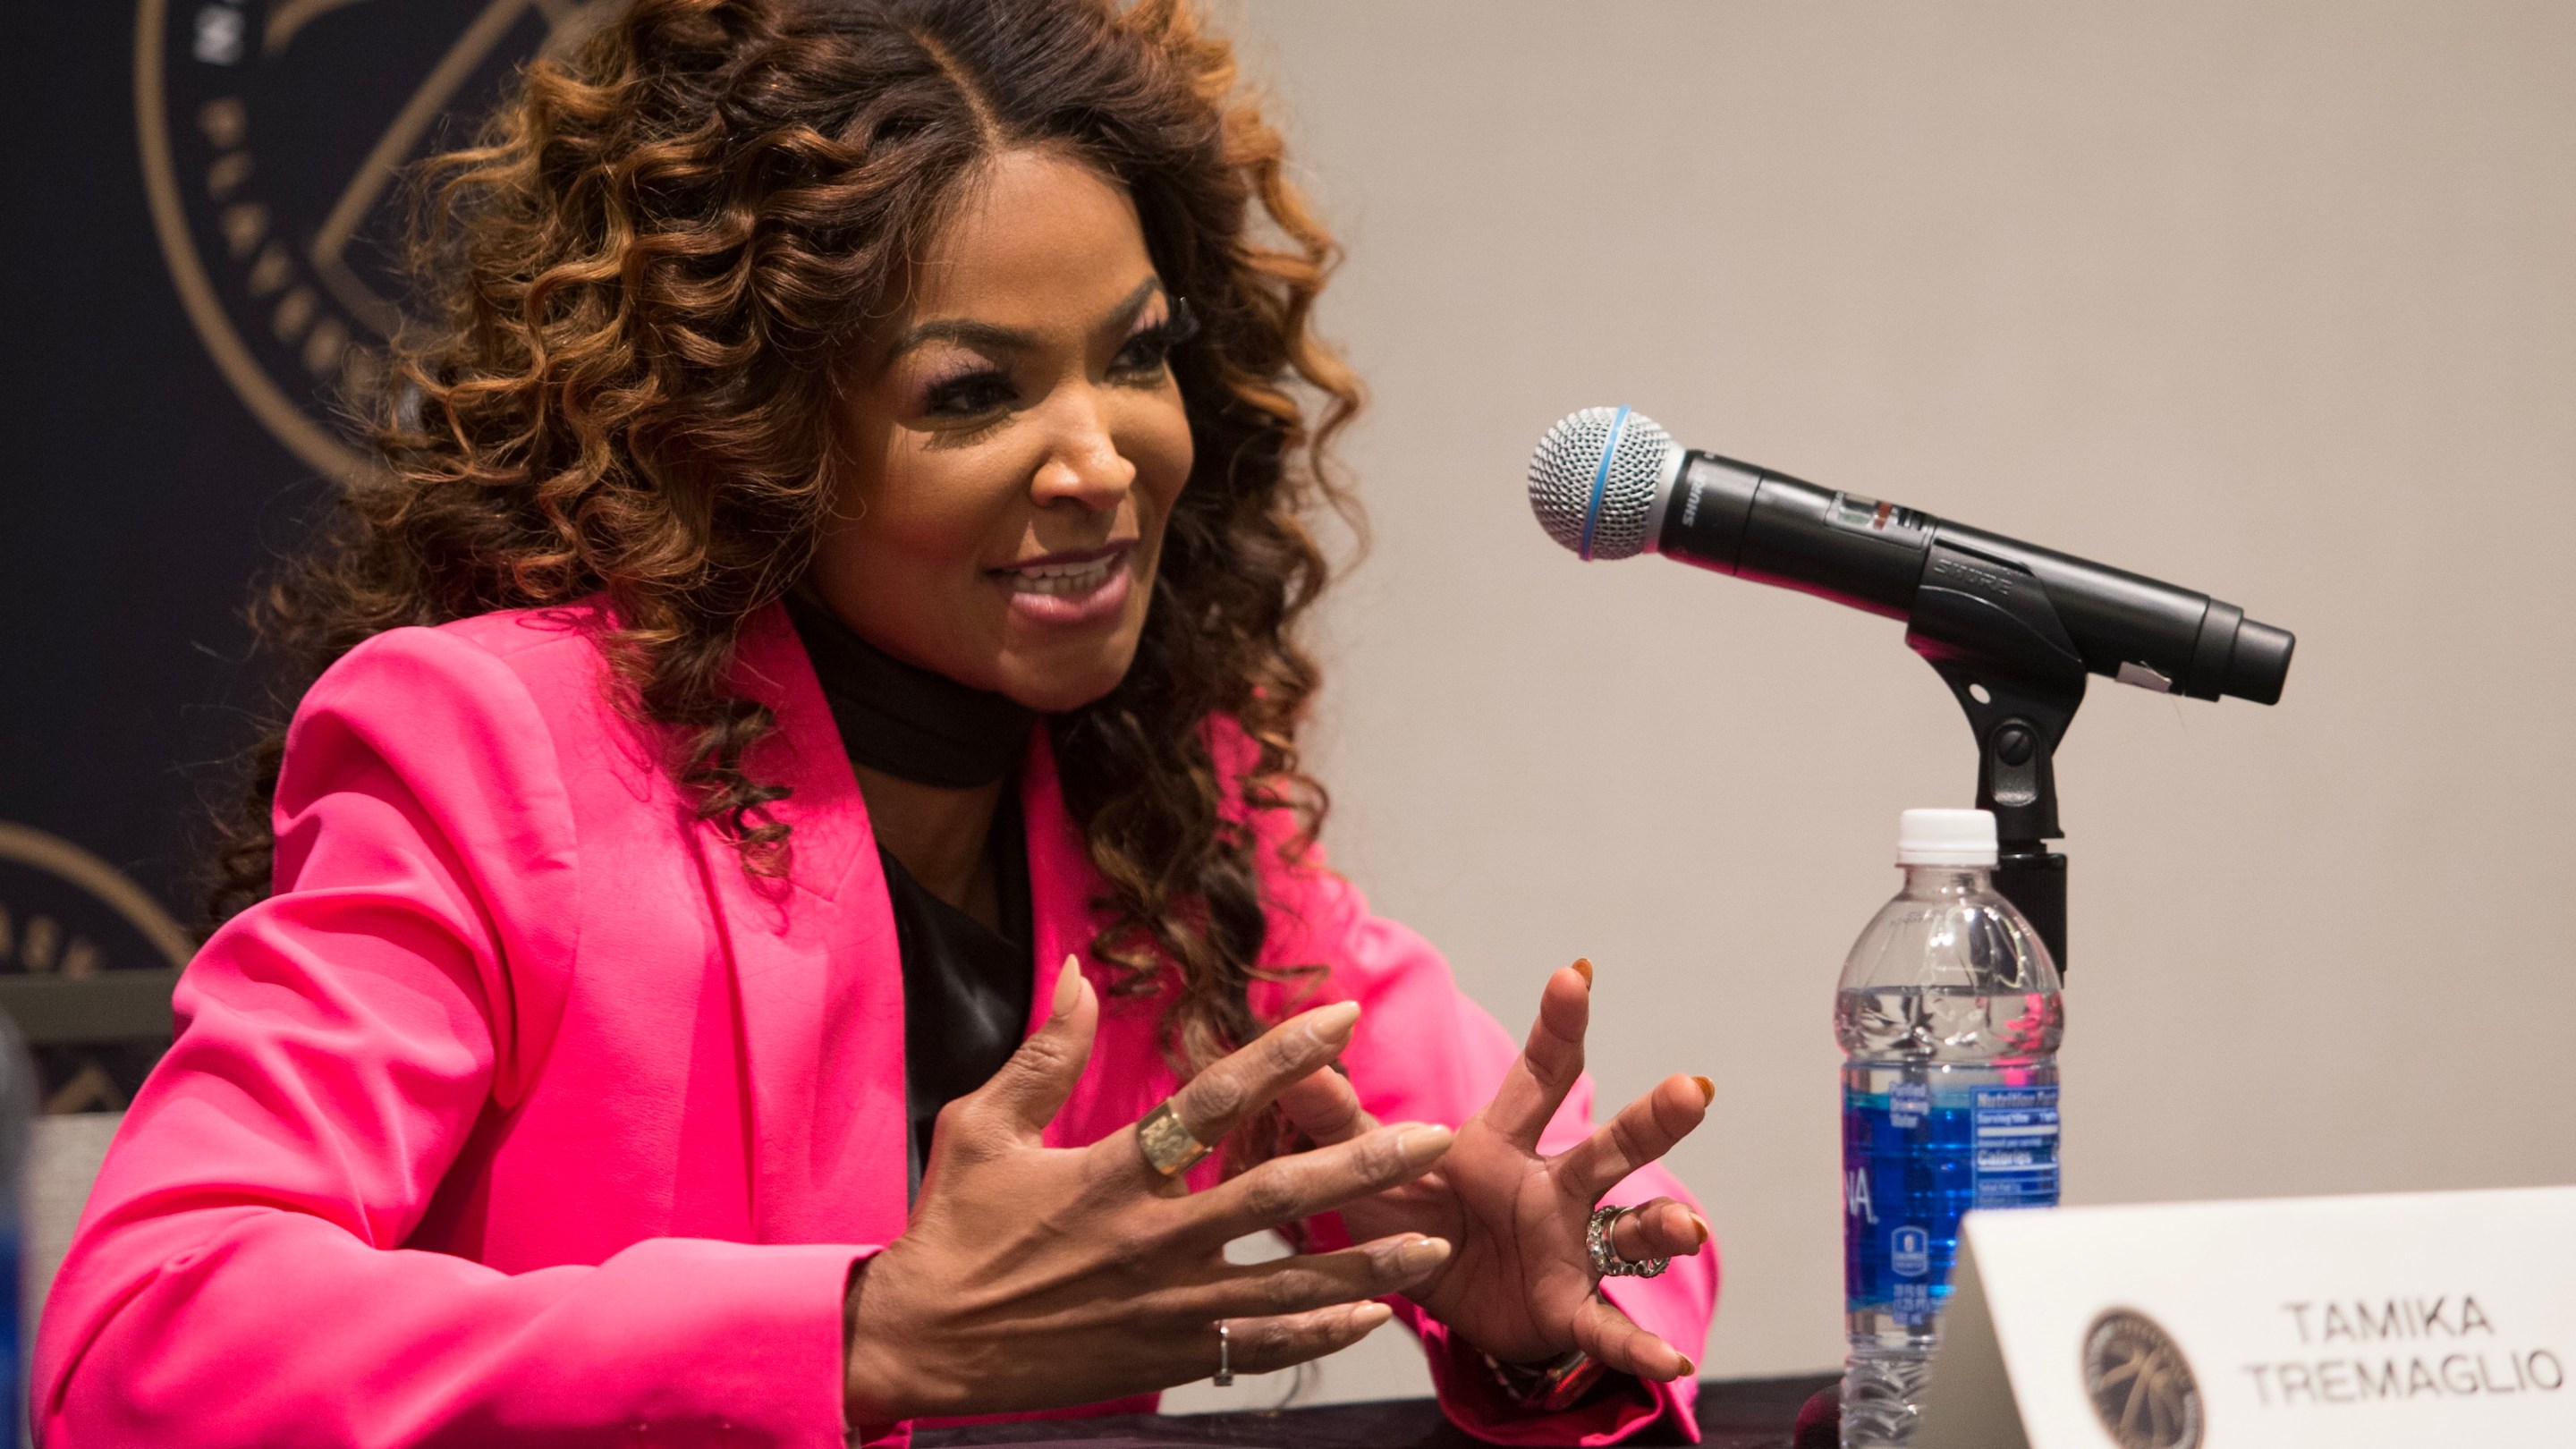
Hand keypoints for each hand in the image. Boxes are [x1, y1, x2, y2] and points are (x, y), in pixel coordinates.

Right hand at [842, 960, 1460, 1420]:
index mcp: (1112, 1171)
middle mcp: (1150, 1237)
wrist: (919, 1344)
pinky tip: (1370, 1317)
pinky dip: (1316, 1333)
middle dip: (1364, 1163)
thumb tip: (1074, 971)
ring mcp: (1162, 1305)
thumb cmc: (951, 1229)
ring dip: (1366, 1261)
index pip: (1214, 1101)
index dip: (1283, 1056)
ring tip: (1434, 1240)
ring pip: (1287, 1280)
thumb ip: (1044, 1052)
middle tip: (1434, 1139)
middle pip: (1278, 1195)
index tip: (1343, 1016)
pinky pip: (1255, 1348)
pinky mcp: (1162, 1356)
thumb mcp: (983, 1126)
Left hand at [1277, 960, 1712, 1380]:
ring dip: (1663, 1225)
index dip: (1557, 1026)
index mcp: (1501, 1143)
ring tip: (1690, 1229)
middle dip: (1652, 1119)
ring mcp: (1570, 1246)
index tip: (1576, 973)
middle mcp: (1551, 1185)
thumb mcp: (1371, 1170)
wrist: (1438, 1299)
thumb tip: (1298, 1057)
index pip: (1537, 1076)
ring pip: (1627, 1227)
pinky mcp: (1568, 1308)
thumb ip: (1337, 1117)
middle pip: (1606, 1146)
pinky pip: (1607, 1325)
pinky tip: (1672, 1359)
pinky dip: (1638, 1343)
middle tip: (1694, 1088)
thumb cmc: (1413, 1216)